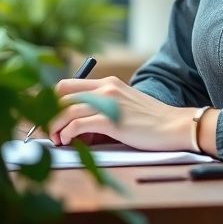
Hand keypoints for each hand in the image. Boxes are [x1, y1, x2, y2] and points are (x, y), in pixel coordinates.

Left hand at [51, 75, 196, 150]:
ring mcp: (108, 103)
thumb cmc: (150, 121)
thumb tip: (77, 127)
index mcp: (108, 83)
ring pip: (65, 109)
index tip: (48, 118)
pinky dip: (67, 134)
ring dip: (54, 126)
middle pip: (61, 94)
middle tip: (49, 131)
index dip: (52, 101)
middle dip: (48, 112)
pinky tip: (68, 141)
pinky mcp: (111, 120)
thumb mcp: (123, 107)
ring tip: (57, 140)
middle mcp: (105, 88)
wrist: (174, 126)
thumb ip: (102, 110)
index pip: (67, 85)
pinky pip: (77, 124)